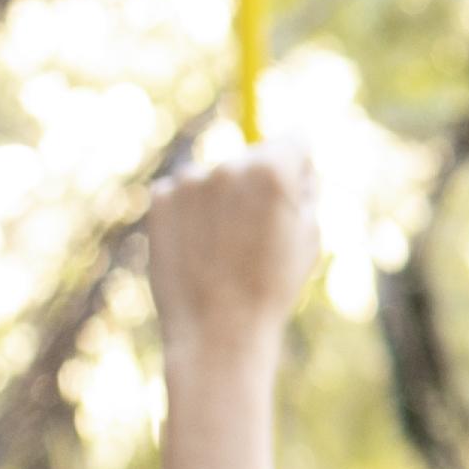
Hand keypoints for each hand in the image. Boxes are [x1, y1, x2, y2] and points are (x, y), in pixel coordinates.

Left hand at [149, 136, 321, 358]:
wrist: (218, 330)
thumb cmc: (273, 285)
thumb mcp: (309, 234)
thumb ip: (303, 190)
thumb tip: (295, 164)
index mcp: (274, 170)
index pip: (294, 139)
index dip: (299, 166)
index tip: (295, 191)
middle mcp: (229, 166)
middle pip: (253, 156)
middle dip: (259, 182)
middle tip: (260, 232)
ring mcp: (189, 181)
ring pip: (216, 176)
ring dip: (223, 197)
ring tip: (226, 245)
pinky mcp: (159, 199)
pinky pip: (181, 192)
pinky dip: (191, 211)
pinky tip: (200, 246)